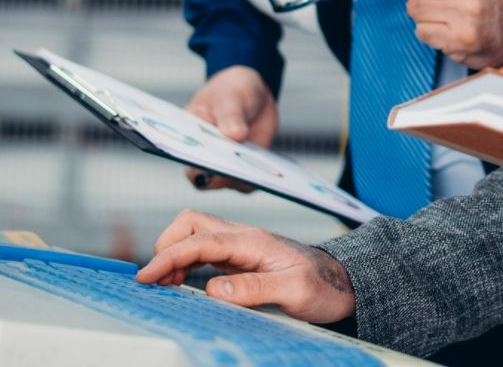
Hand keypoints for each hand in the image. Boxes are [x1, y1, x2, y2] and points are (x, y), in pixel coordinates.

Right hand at [137, 210, 355, 323]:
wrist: (344, 283)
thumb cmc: (324, 286)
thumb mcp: (295, 290)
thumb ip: (254, 288)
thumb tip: (213, 289)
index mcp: (253, 241)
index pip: (200, 240)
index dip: (169, 257)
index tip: (146, 277)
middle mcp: (244, 238)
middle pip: (192, 224)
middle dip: (166, 246)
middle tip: (155, 280)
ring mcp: (242, 247)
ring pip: (196, 235)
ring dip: (174, 255)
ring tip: (164, 285)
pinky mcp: (242, 259)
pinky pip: (205, 252)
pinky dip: (186, 263)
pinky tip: (182, 282)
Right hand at [183, 65, 277, 191]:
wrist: (252, 93)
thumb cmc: (231, 90)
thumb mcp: (230, 97)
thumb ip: (231, 115)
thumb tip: (235, 135)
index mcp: (189, 136)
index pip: (186, 158)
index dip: (194, 167)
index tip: (206, 169)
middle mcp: (204, 155)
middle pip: (208, 178)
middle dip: (221, 177)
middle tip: (238, 171)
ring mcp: (227, 163)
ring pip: (232, 182)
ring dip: (245, 179)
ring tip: (259, 171)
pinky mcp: (247, 166)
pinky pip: (253, 179)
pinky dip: (262, 178)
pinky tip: (272, 171)